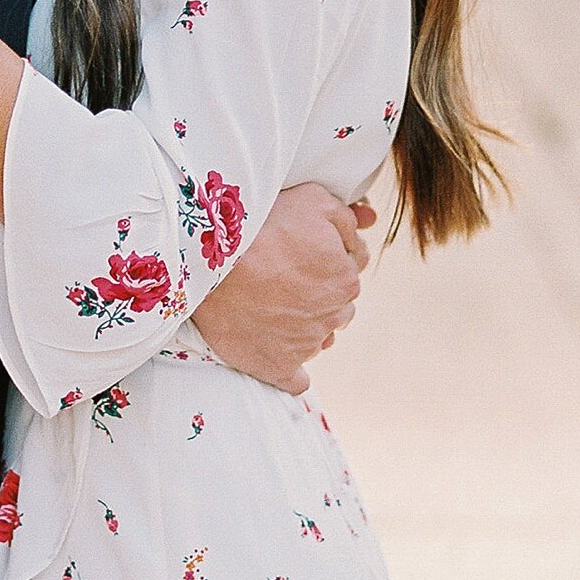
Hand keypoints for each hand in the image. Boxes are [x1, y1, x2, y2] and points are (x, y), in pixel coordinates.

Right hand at [190, 184, 373, 394]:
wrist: (212, 264)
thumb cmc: (262, 226)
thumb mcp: (313, 199)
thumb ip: (346, 216)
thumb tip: (368, 223)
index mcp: (346, 278)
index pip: (349, 269)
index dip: (325, 258)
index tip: (299, 253)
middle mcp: (333, 315)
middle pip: (336, 305)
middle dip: (318, 292)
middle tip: (284, 276)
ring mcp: (307, 346)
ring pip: (318, 337)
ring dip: (304, 325)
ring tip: (271, 305)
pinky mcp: (280, 368)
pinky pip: (297, 380)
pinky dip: (290, 367)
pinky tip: (277, 352)